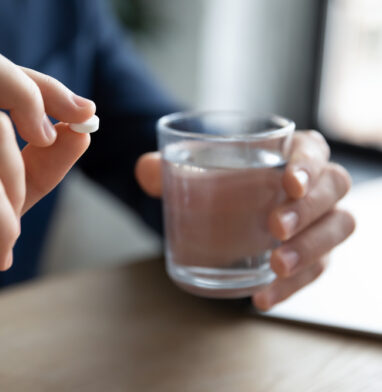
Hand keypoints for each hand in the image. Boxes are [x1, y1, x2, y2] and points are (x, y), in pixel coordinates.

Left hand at [135, 131, 354, 309]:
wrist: (220, 210)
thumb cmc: (215, 182)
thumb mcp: (189, 171)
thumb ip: (165, 167)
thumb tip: (145, 169)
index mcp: (288, 154)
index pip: (313, 149)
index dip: (308, 163)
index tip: (288, 182)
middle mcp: (312, 185)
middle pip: (333, 188)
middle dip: (308, 209)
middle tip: (274, 228)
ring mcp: (316, 221)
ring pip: (336, 228)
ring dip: (311, 248)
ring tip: (276, 266)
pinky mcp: (311, 254)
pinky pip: (316, 270)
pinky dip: (293, 287)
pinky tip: (263, 298)